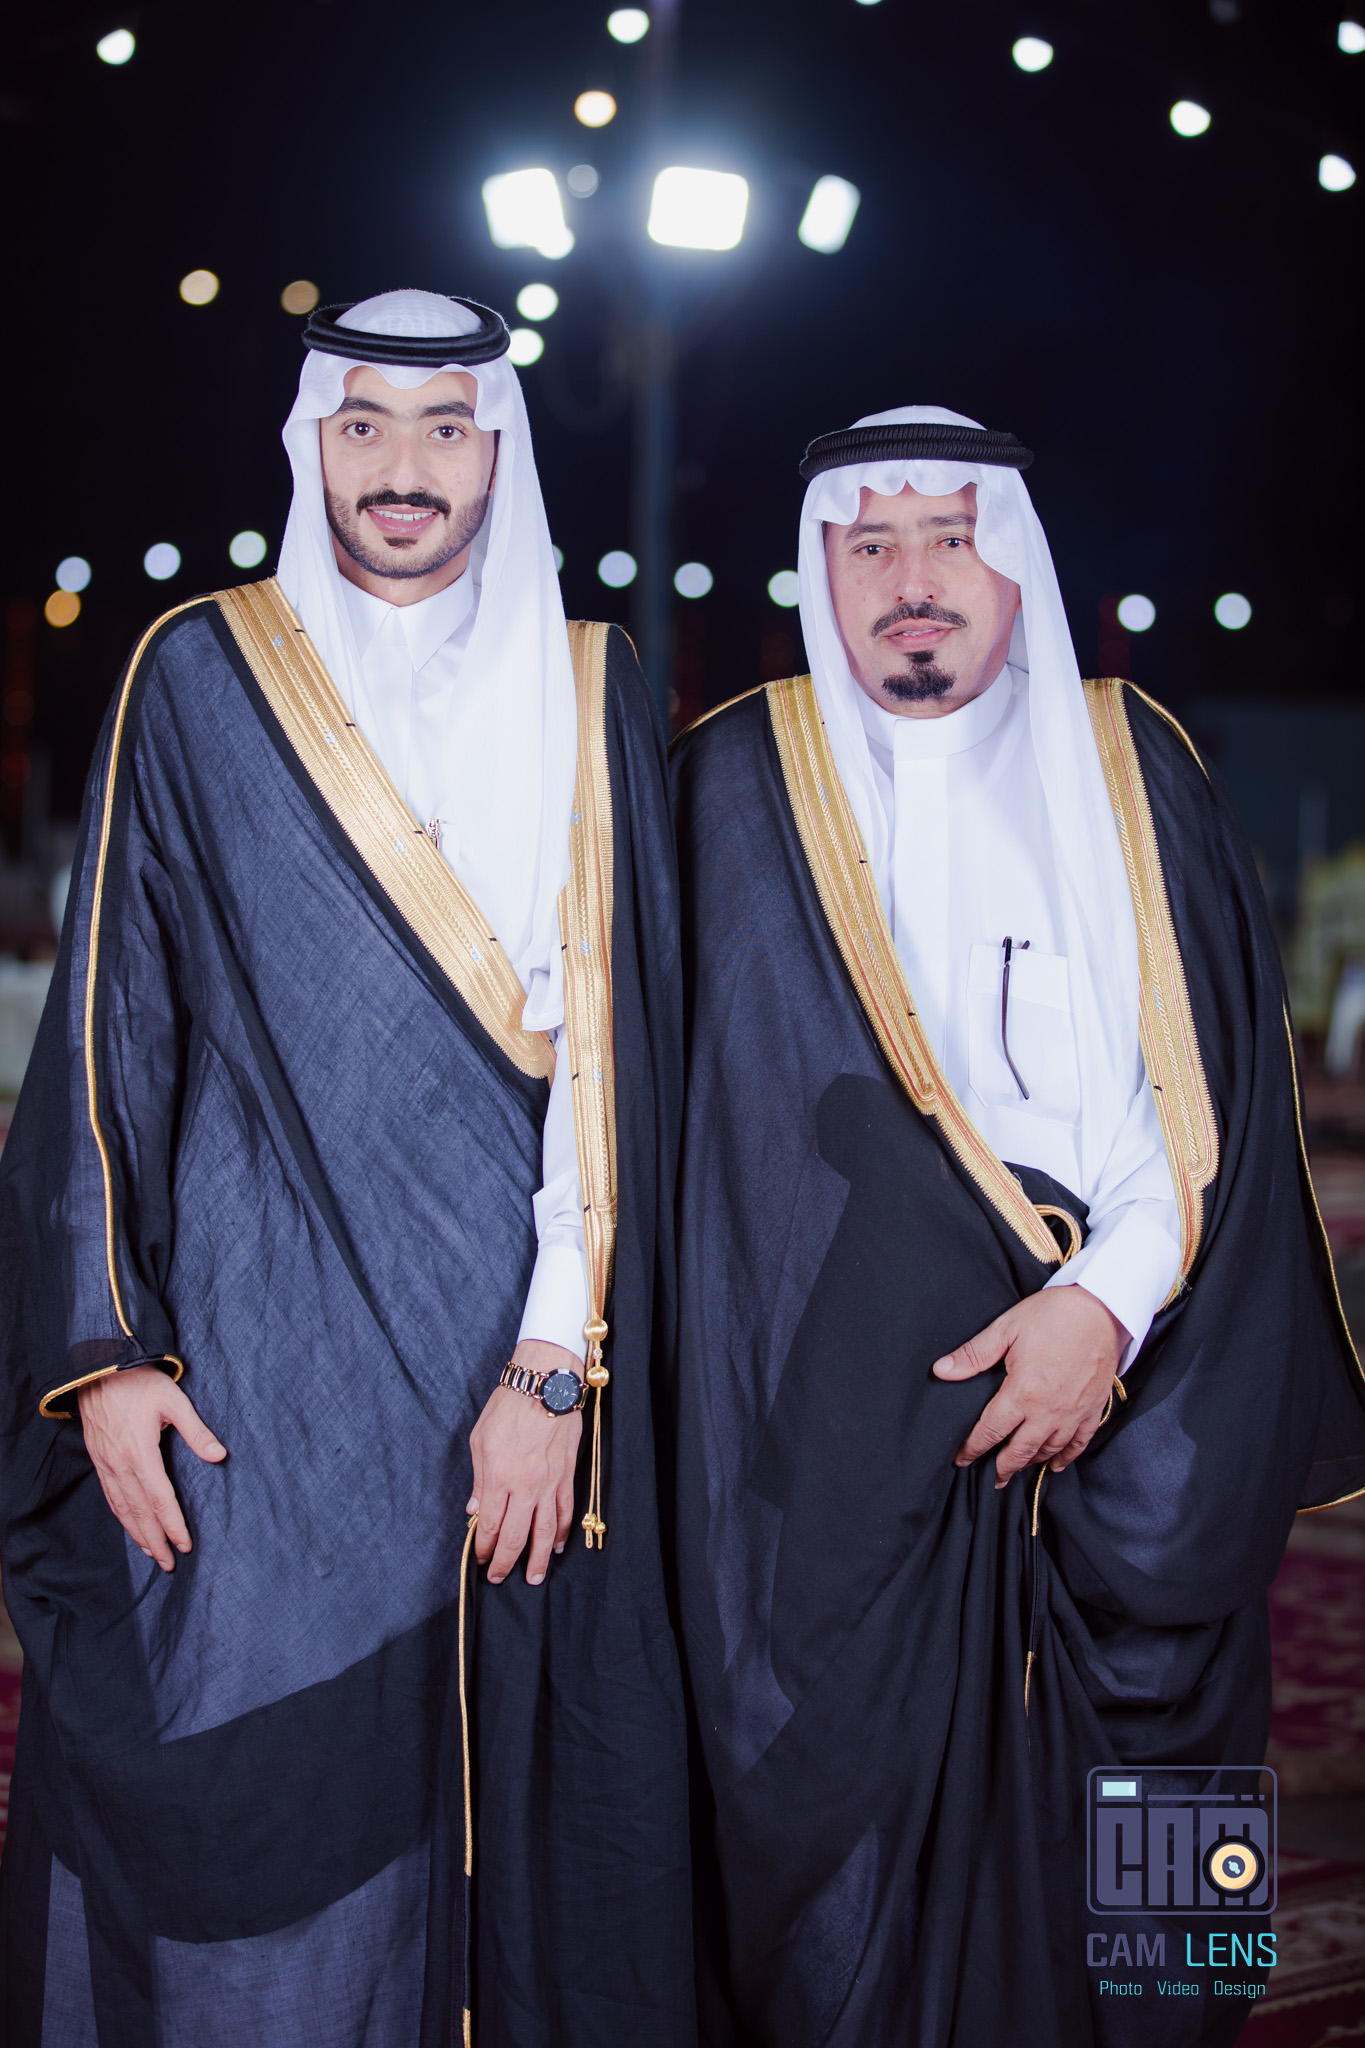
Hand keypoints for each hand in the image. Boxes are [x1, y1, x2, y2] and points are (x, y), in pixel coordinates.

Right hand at [78, 1365, 225, 1569]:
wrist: (98, 1369)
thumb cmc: (138, 1382)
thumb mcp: (173, 1400)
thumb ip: (196, 1431)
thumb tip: (219, 1455)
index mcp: (140, 1453)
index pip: (159, 1499)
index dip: (173, 1525)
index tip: (185, 1545)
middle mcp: (120, 1465)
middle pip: (139, 1513)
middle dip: (156, 1541)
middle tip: (171, 1563)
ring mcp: (106, 1464)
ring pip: (122, 1509)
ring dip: (138, 1534)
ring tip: (153, 1554)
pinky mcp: (99, 1460)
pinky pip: (111, 1497)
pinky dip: (122, 1517)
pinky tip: (131, 1526)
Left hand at [469, 1339, 582, 1586]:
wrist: (545, 1384)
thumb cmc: (507, 1407)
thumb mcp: (479, 1440)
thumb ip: (478, 1480)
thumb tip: (475, 1511)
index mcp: (498, 1477)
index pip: (490, 1525)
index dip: (484, 1547)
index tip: (481, 1558)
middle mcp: (525, 1486)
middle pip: (516, 1536)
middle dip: (506, 1562)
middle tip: (500, 1577)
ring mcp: (549, 1483)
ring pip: (546, 1531)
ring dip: (539, 1559)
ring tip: (534, 1577)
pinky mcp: (567, 1475)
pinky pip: (566, 1511)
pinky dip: (563, 1532)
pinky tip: (558, 1546)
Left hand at [932, 1286, 1127, 1487]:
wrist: (1102, 1309)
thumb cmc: (1053, 1315)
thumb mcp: (1006, 1328)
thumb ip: (973, 1354)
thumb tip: (941, 1370)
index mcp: (1022, 1393)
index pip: (991, 1432)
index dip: (973, 1449)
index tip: (962, 1459)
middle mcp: (1048, 1411)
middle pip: (1020, 1451)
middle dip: (1002, 1468)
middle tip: (991, 1479)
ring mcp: (1073, 1414)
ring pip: (1048, 1451)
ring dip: (1030, 1463)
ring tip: (1017, 1470)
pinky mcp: (1093, 1410)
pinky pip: (1078, 1444)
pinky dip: (1065, 1458)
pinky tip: (1056, 1464)